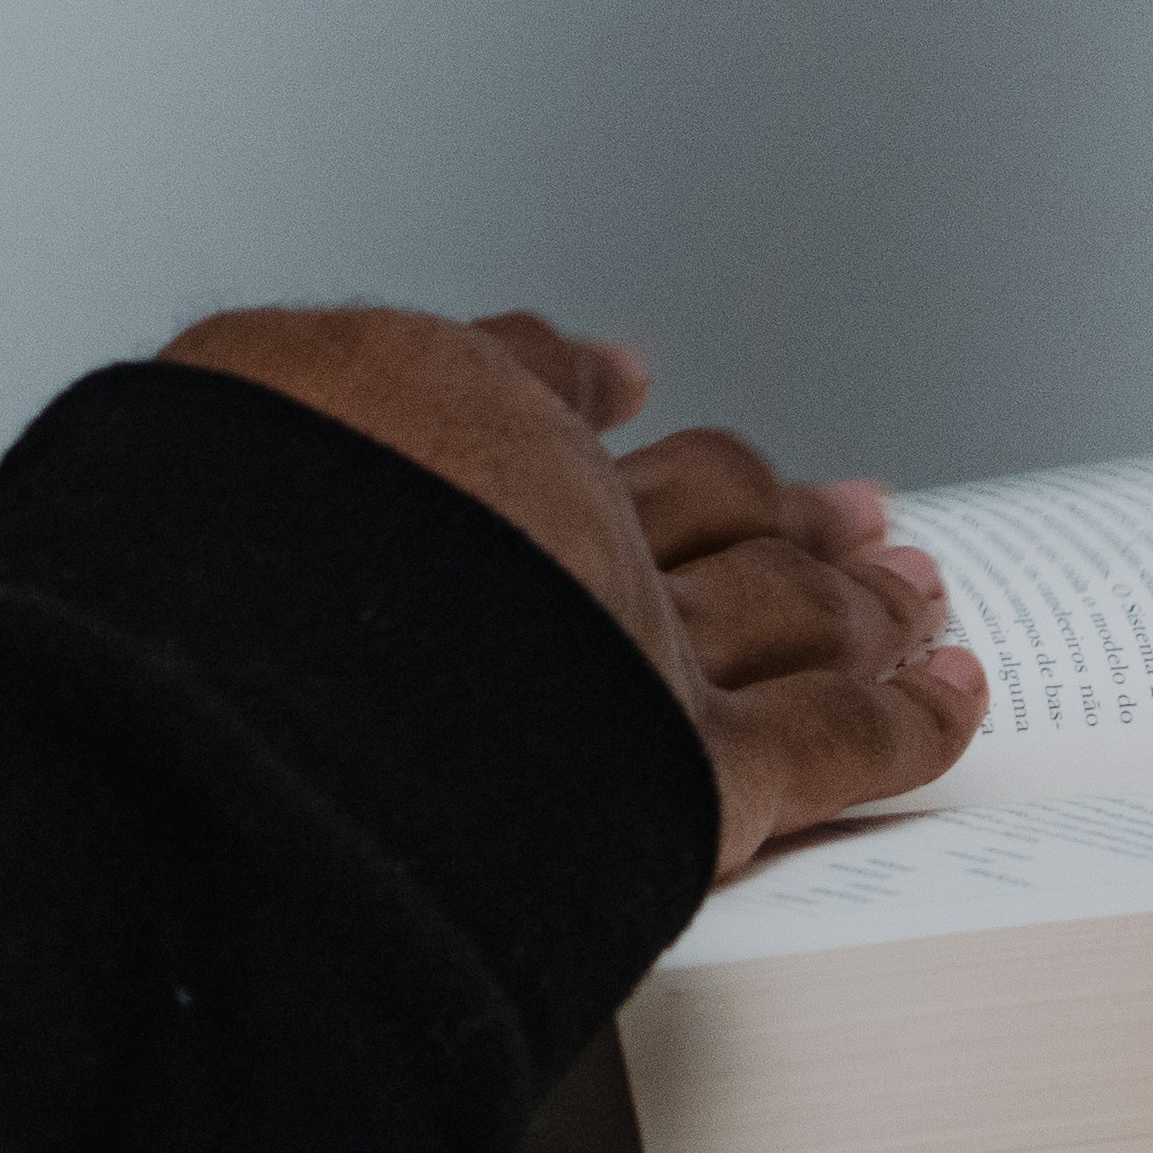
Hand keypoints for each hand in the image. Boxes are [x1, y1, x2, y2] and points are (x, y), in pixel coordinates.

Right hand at [158, 306, 983, 876]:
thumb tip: (256, 422)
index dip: (579, 385)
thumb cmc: (199, 548)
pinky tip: (953, 696)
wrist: (253, 669)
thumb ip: (257, 407)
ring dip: (865, 592)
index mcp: (446, 430)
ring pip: (794, 602)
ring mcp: (642, 645)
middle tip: (848, 506)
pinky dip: (913, 720)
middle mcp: (568, 526)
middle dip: (779, 506)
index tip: (618, 380)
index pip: (526, 387)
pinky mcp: (696, 773)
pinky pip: (838, 741)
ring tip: (917, 588)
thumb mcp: (207, 404)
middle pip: (707, 500)